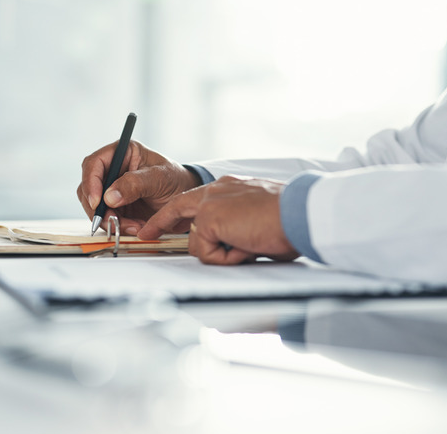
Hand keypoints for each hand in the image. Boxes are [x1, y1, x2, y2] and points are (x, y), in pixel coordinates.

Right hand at [77, 140, 199, 234]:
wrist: (185, 200)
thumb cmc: (176, 180)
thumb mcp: (159, 178)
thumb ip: (135, 184)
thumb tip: (109, 197)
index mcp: (122, 153)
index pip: (94, 163)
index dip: (91, 182)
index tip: (98, 201)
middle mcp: (113, 170)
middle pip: (89, 188)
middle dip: (99, 208)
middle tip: (114, 221)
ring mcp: (112, 189)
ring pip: (95, 207)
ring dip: (110, 220)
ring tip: (134, 226)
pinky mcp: (116, 207)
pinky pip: (107, 219)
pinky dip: (118, 226)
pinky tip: (136, 228)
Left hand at [138, 175, 299, 264]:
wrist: (299, 213)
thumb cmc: (291, 219)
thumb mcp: (259, 220)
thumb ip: (239, 227)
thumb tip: (235, 246)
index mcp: (232, 187)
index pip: (197, 199)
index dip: (179, 212)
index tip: (165, 221)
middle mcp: (218, 189)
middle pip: (178, 208)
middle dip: (159, 223)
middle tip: (147, 234)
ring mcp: (210, 202)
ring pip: (197, 241)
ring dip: (221, 253)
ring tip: (249, 246)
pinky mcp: (208, 218)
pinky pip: (206, 253)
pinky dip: (226, 258)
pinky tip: (246, 247)